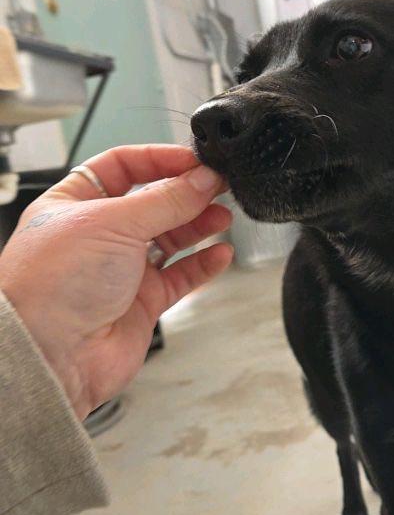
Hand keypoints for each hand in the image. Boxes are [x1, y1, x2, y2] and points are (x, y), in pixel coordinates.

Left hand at [0, 144, 232, 418]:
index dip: (159, 160)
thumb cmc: (53, 284)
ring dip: (198, 225)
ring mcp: (121, 269)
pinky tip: (220, 253)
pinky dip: (203, 264)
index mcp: (74, 203)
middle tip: (218, 186)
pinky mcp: (142, 303)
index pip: (122, 166)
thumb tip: (202, 179)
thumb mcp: (112, 222)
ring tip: (223, 216)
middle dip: (186, 192)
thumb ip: (165, 200)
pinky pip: (181, 277)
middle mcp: (98, 234)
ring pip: (170, 238)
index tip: (194, 160)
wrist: (50, 354)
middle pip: (152, 201)